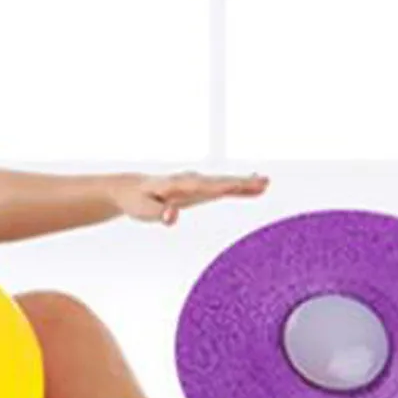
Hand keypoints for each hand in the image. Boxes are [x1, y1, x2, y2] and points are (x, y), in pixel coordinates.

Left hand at [114, 170, 269, 225]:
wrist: (131, 189)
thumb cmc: (137, 200)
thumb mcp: (144, 210)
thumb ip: (159, 214)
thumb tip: (173, 217)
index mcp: (178, 185)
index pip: (205, 186)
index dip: (224, 186)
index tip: (241, 185)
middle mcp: (190, 180)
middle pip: (219, 182)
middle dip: (241, 183)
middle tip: (264, 182)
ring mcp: (196, 183)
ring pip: (224, 182)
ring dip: (245, 183)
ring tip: (266, 183)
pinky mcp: (199, 188)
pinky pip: (223, 186)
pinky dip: (239, 186)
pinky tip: (256, 185)